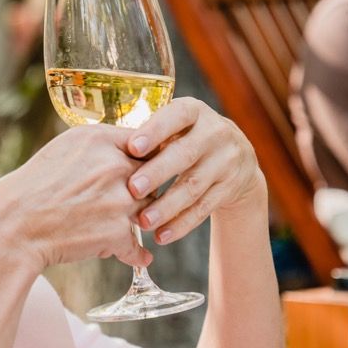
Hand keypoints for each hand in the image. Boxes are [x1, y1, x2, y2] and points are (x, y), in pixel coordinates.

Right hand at [0, 126, 151, 271]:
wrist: (12, 227)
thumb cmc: (33, 189)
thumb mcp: (64, 150)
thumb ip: (101, 148)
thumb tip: (131, 151)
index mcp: (100, 139)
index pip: (146, 143)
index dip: (145, 160)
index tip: (140, 172)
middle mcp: (114, 165)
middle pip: (152, 178)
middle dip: (141, 192)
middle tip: (121, 203)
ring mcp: (119, 199)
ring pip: (148, 211)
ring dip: (135, 221)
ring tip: (112, 227)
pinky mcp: (117, 232)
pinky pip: (137, 246)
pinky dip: (134, 254)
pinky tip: (134, 256)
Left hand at [123, 98, 265, 244]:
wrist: (237, 156)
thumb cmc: (188, 138)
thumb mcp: (177, 126)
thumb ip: (151, 134)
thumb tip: (110, 150)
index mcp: (194, 112)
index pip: (176, 116)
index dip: (155, 131)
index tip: (132, 148)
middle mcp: (214, 133)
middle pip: (184, 154)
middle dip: (157, 172)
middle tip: (133, 189)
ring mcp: (225, 161)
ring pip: (193, 186)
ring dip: (167, 206)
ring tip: (144, 221)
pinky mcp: (229, 188)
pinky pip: (203, 208)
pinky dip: (181, 224)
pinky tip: (162, 235)